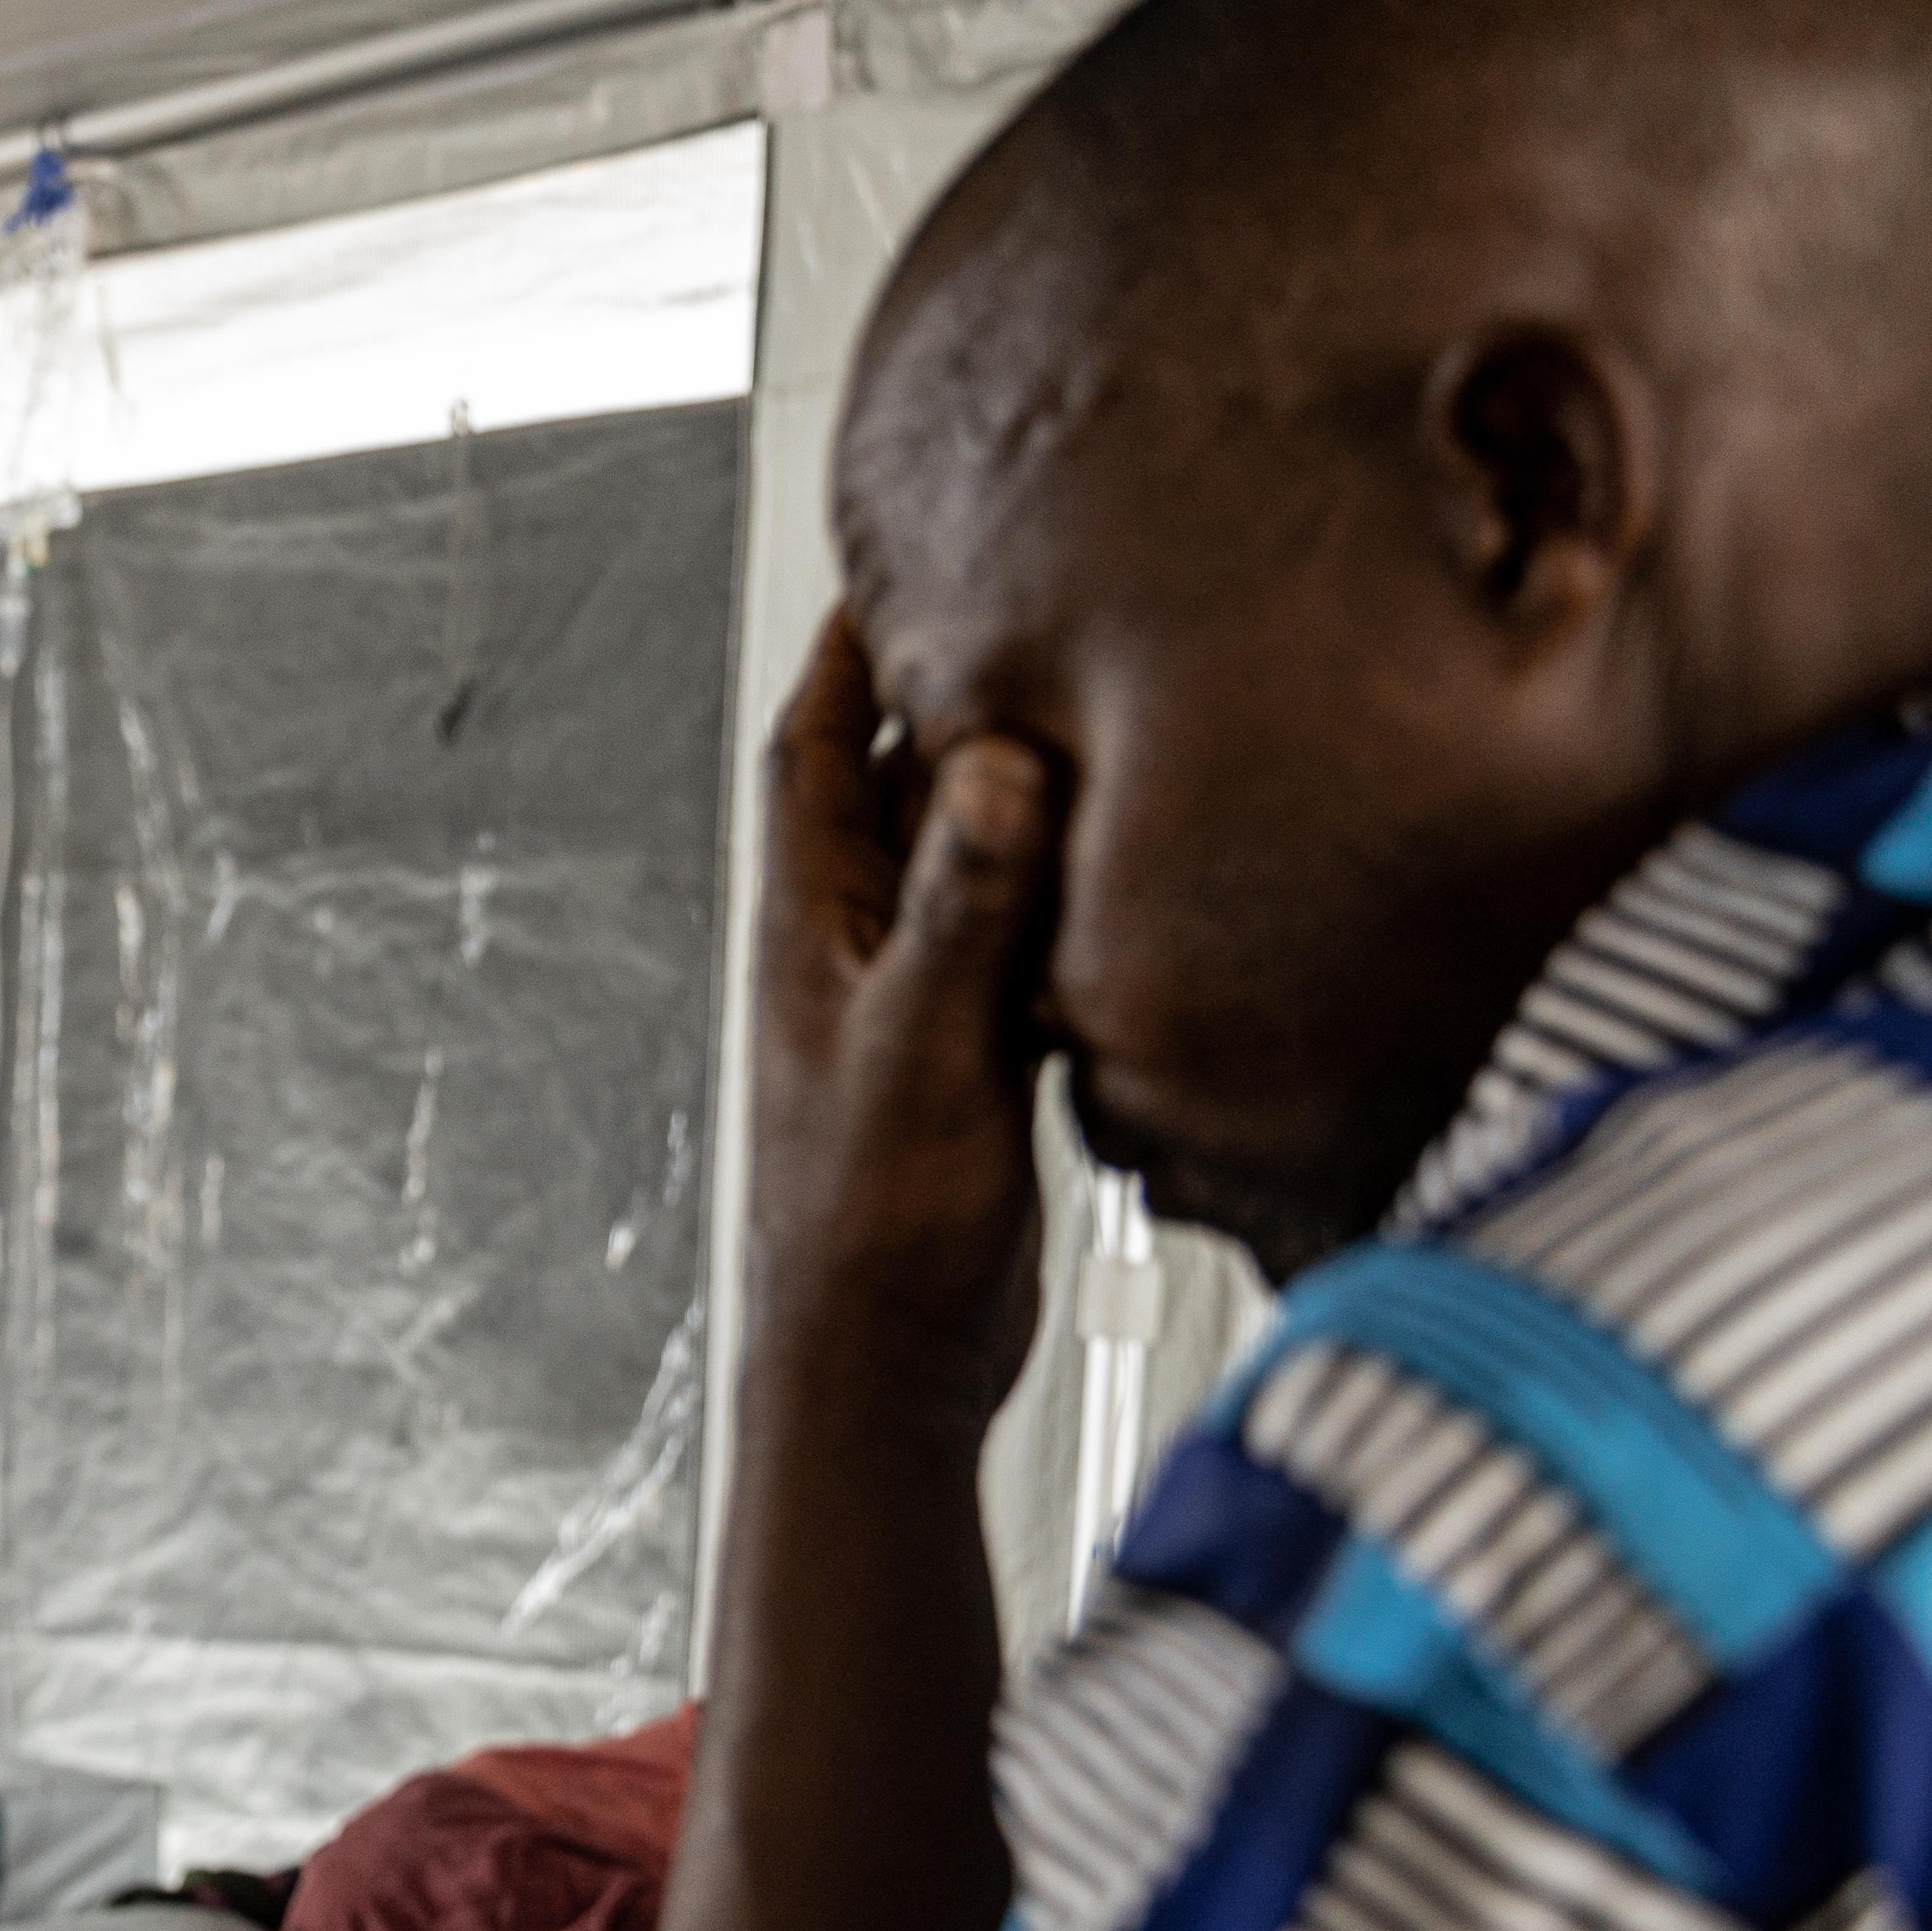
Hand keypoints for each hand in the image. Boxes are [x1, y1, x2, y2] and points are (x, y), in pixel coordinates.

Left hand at [749, 606, 1065, 1426]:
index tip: (894, 557)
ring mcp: (910, 1005)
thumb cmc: (870, 1233)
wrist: (881, 1372)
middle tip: (1016, 599)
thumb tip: (989, 760)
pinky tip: (1116, 869)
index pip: (819, 749)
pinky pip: (1010, 940)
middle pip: (894, 786)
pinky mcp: (965, 1061)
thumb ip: (964, 908)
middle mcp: (853, 953)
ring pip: (960, 860)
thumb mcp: (928, 1048)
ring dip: (1009, 790)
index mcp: (815, 931)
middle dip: (943, 693)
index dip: (854, 650)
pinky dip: (1052, 891)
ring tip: (1085, 701)